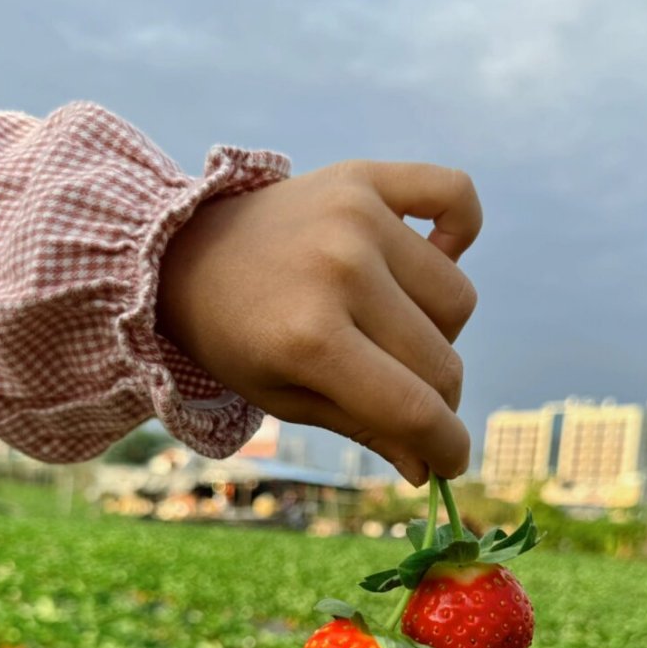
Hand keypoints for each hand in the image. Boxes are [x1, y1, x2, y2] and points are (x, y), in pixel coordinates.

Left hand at [156, 159, 481, 484]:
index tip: (451, 462)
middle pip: (441, 360)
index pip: (414, 408)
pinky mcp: (365, 178)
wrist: (184, 254)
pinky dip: (462, 229)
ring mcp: (358, 218)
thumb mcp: (287, 398)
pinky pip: (455, 196)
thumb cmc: (237, 339)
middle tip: (407, 400)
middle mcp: (341, 270)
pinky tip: (438, 252)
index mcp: (311, 338)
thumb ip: (365, 429)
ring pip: (457, 298)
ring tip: (394, 328)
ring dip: (440, 330)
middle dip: (437, 399)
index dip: (445, 447)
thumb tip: (428, 469)